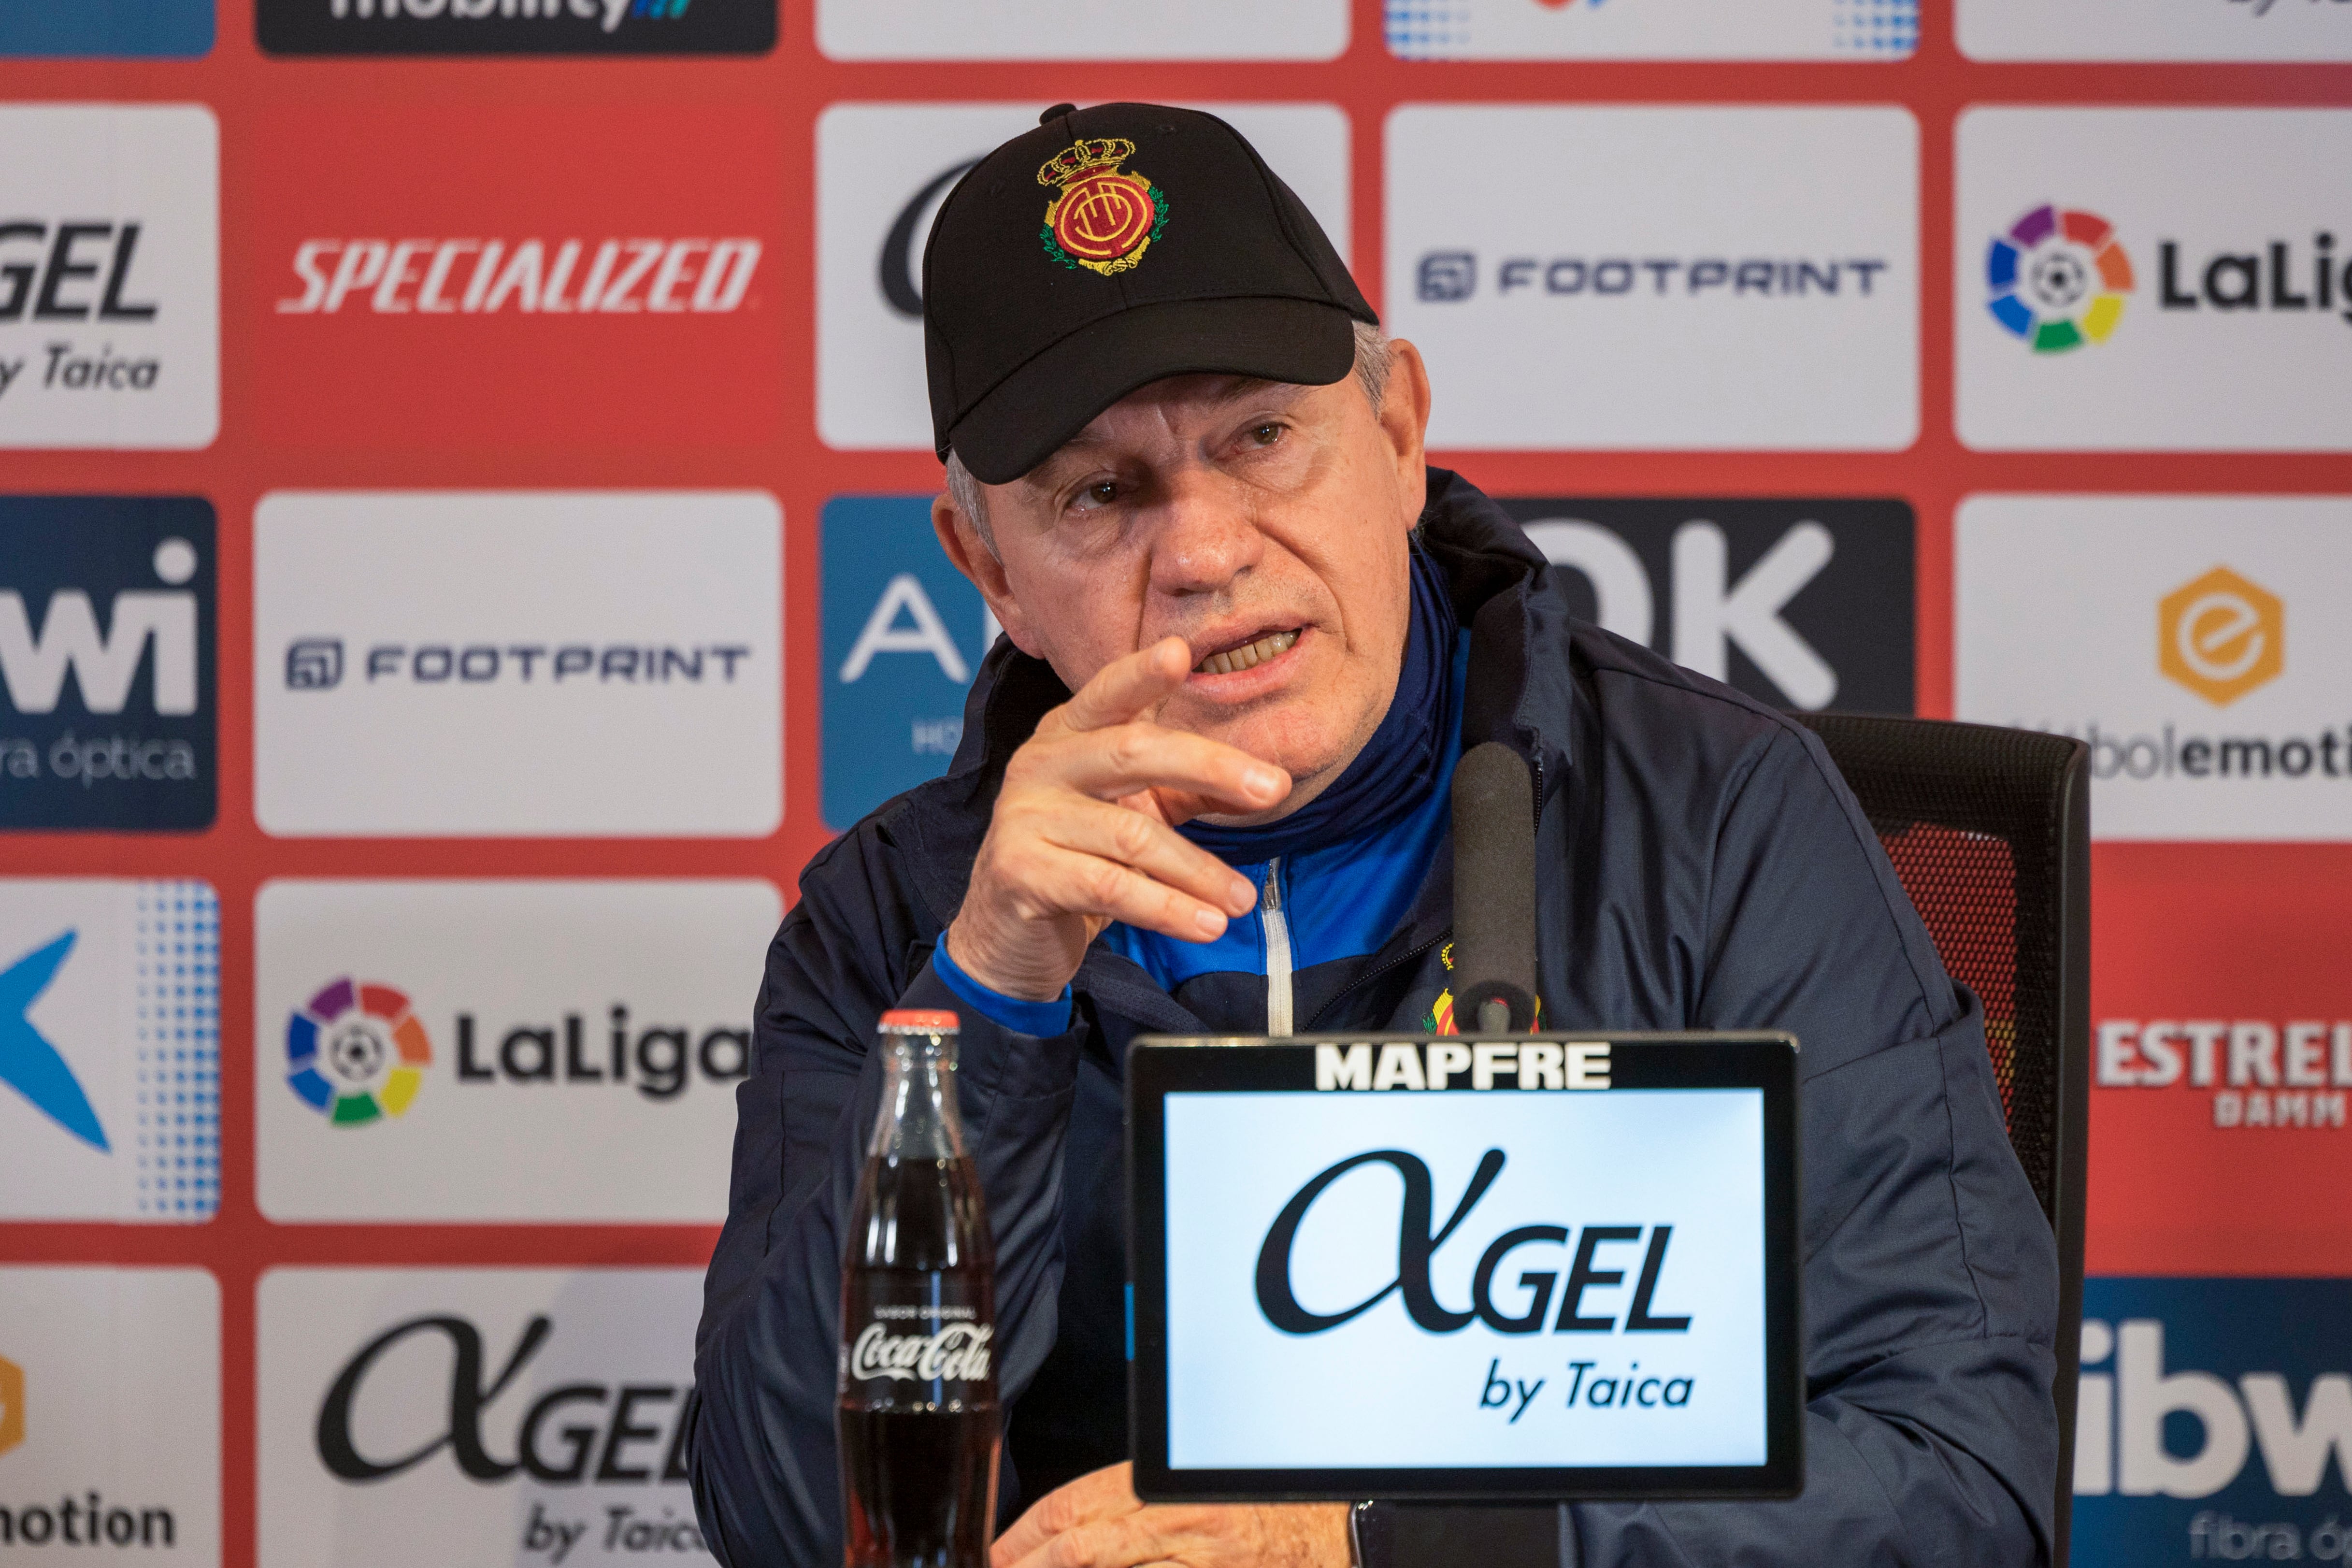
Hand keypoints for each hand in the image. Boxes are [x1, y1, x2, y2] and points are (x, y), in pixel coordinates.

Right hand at [945, 638, 1290, 1001]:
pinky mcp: (1020, 872)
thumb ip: (1189, 788)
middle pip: (1131, 751)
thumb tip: (1268, 782)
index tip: (1180, 651)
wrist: (1008, 934)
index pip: (1109, 694)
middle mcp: (1041, 763)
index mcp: (1068, 734)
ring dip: (1198, 870)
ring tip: (1241, 900)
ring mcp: (1024, 816)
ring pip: (1131, 835)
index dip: (1141, 673)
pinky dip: (1167, 909)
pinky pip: (1109, 887)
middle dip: (1210, 766)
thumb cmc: (1081, 858)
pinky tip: (1206, 925)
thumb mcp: (1135, 811)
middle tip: (1274, 789)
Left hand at [992, 1463, 1348, 1567]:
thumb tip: (1076, 1526)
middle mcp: (1177, 1524)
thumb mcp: (1195, 1483)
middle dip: (1028, 1567)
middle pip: (1080, 1548)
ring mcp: (1198, 1563)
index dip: (1023, 1535)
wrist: (1343, 1527)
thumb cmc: (1267, 1501)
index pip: (1074, 1505)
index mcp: (1166, 1485)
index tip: (996, 1553)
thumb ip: (1138, 1501)